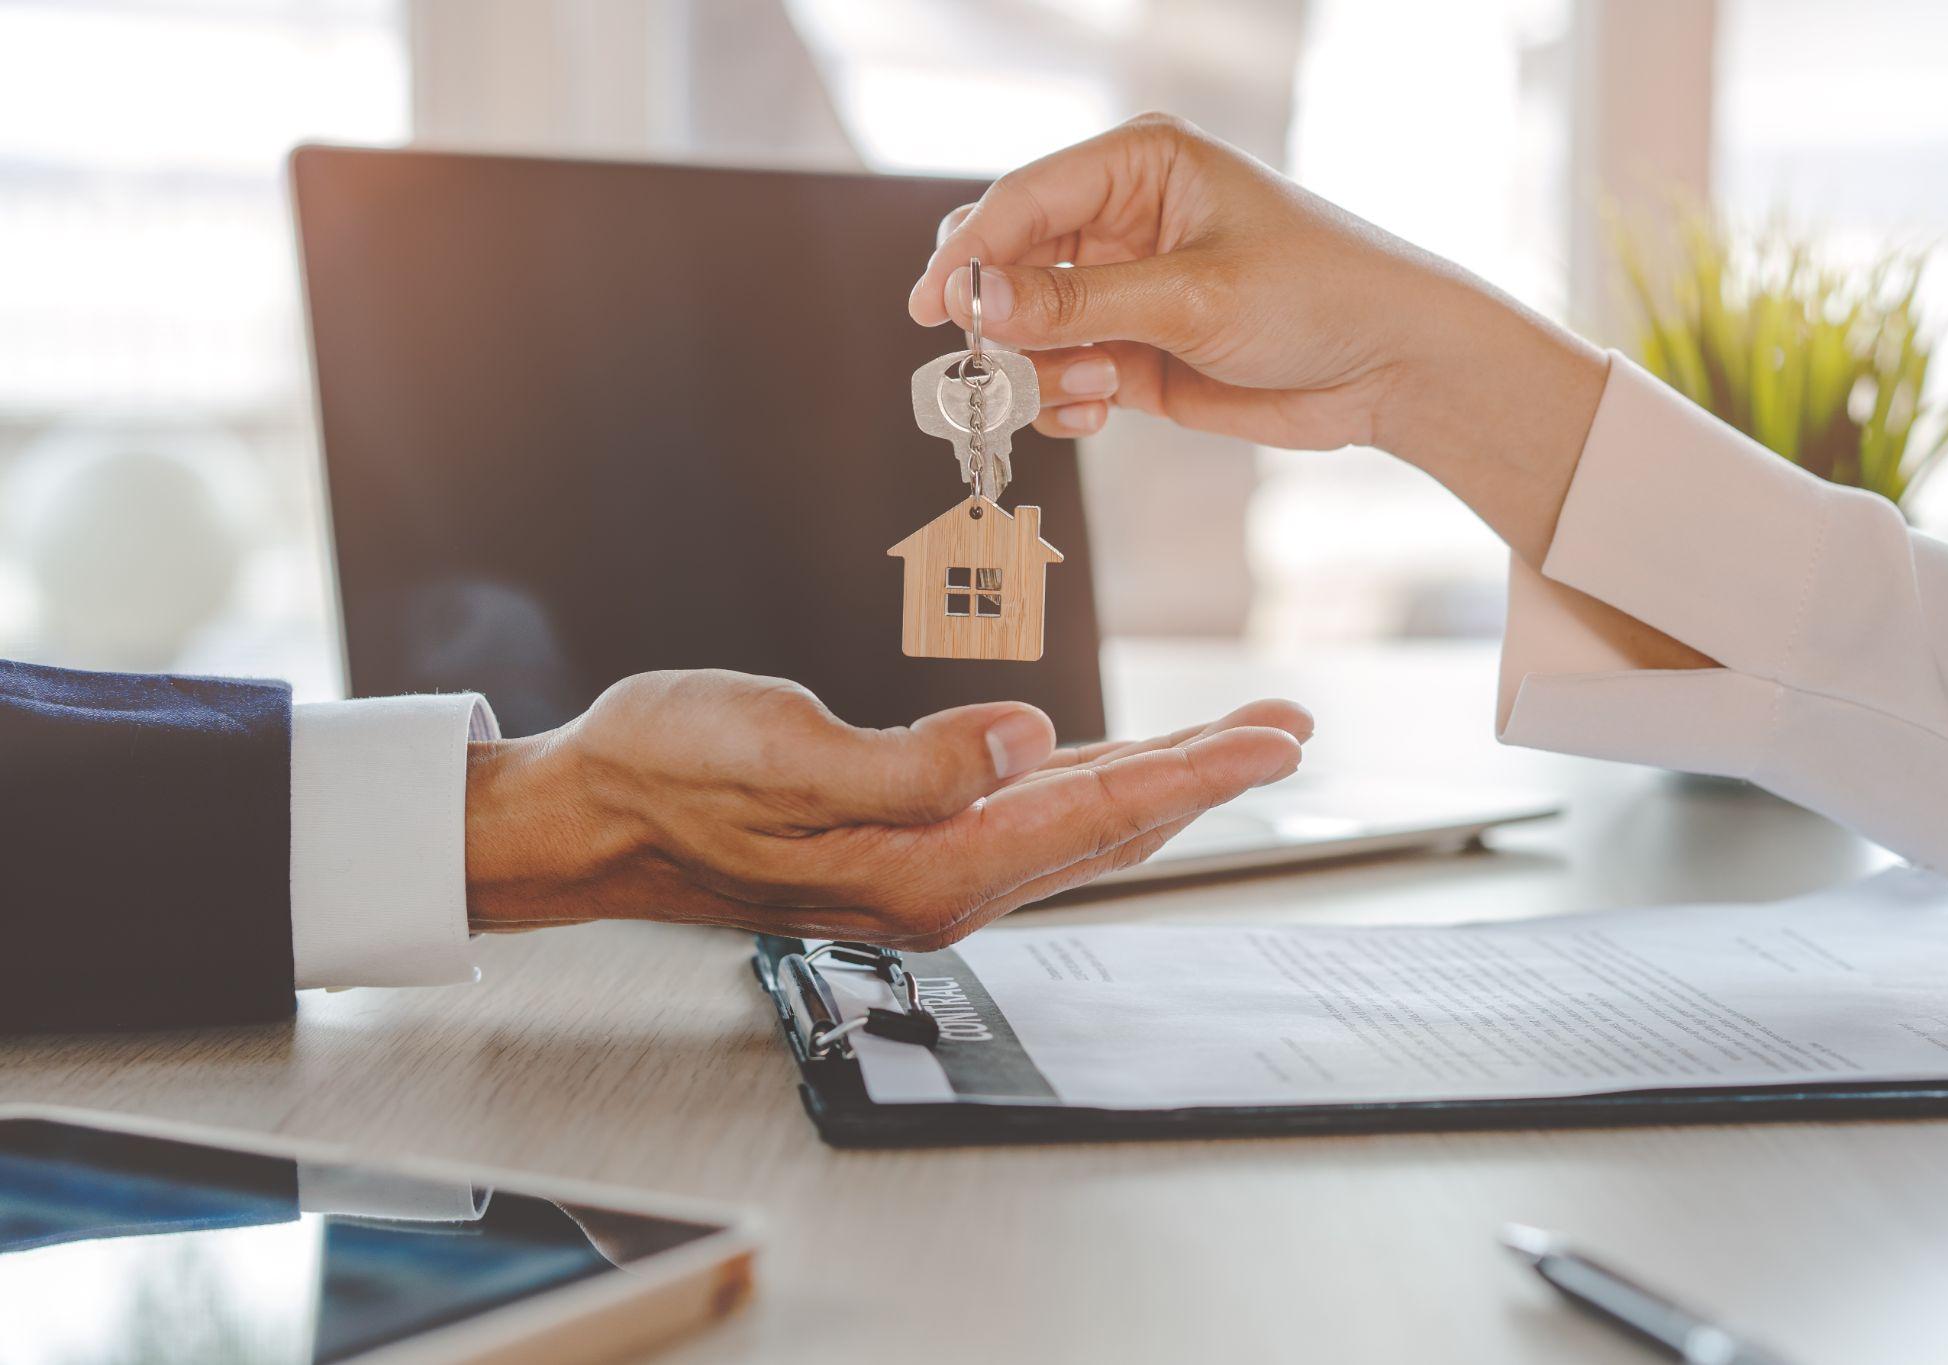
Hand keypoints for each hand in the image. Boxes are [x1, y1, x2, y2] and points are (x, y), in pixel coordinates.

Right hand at [463, 670, 1308, 948]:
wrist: (597, 815)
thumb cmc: (670, 773)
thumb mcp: (780, 751)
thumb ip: (911, 762)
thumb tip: (1030, 741)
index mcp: (925, 866)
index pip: (1096, 812)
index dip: (1198, 770)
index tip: (1274, 736)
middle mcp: (943, 884)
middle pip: (1109, 824)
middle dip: (1207, 775)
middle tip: (1286, 728)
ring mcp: (928, 871)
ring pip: (1079, 822)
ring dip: (1163, 780)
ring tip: (1232, 740)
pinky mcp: (908, 844)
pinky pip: (1033, 816)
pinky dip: (1097, 784)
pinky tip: (1118, 763)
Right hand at [906, 113, 1610, 563]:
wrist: (1391, 366)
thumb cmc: (1318, 295)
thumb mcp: (1194, 296)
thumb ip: (1080, 304)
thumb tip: (980, 302)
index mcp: (1139, 165)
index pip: (1023, 199)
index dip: (970, 255)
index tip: (935, 311)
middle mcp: (1122, 219)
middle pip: (1013, 264)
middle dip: (1003, 320)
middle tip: (997, 366)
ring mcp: (1126, 288)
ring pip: (1031, 330)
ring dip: (1044, 369)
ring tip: (1101, 390)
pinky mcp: (1136, 350)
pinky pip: (1063, 374)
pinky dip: (1068, 399)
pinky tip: (1107, 409)